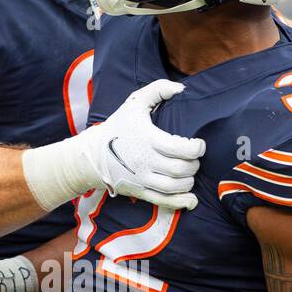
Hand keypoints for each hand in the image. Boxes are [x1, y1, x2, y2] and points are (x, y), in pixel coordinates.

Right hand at [79, 79, 204, 209]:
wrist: (93, 155)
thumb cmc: (117, 127)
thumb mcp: (134, 103)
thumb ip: (158, 89)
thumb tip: (180, 88)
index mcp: (148, 140)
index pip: (181, 149)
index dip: (196, 148)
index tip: (198, 144)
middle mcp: (146, 162)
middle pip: (181, 169)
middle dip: (194, 164)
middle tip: (193, 158)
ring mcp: (142, 179)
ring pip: (175, 187)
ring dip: (188, 181)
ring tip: (189, 173)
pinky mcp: (140, 192)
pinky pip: (164, 202)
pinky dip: (180, 202)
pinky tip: (191, 200)